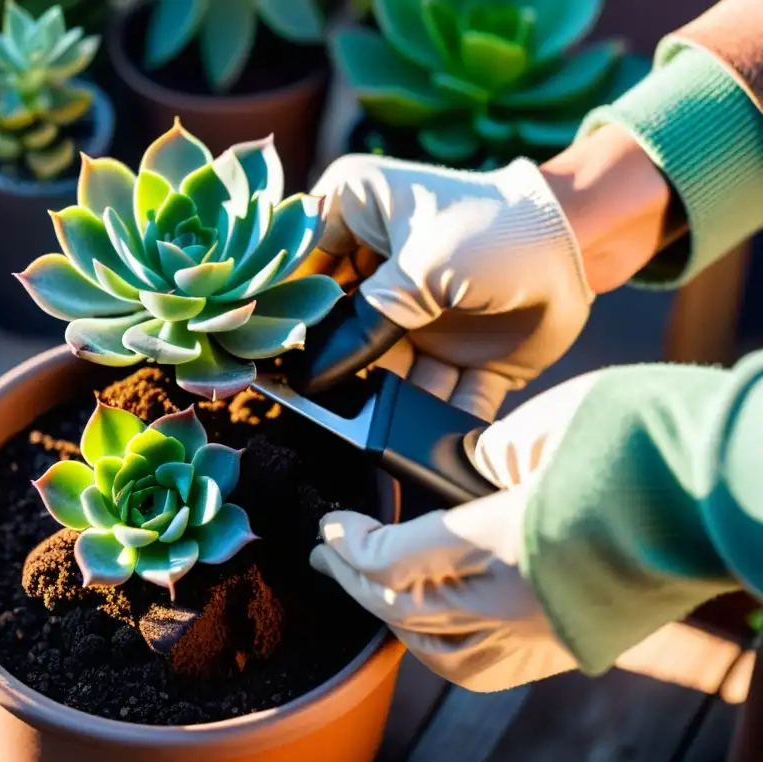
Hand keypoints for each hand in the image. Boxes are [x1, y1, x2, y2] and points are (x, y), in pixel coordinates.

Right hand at [298, 125, 674, 420]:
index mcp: (351, 221)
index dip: (285, 320)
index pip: (298, 276)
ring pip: (384, 378)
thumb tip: (315, 376)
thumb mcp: (420, 266)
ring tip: (380, 434)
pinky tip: (431, 448)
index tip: (269, 362)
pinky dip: (437, 425)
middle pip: (337, 336)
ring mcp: (414, 321)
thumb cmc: (497, 225)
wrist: (585, 241)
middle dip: (337, 375)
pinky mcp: (453, 358)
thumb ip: (365, 323)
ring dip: (387, 408)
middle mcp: (375, 274)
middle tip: (321, 409)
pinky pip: (435, 400)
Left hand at [310, 372, 605, 691]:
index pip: (394, 559)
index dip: (350, 544)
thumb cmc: (637, 439)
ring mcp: (546, 630)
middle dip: (355, 582)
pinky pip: (487, 669)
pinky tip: (430, 633)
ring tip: (369, 594)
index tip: (331, 527)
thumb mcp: (541, 431)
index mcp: (503, 537)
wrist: (723, 484)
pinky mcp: (570, 643)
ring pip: (442, 655)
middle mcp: (518, 598)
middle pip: (406, 610)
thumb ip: (482, 465)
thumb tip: (449, 487)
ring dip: (395, 625)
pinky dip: (444, 654)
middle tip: (329, 557)